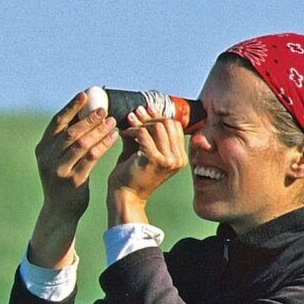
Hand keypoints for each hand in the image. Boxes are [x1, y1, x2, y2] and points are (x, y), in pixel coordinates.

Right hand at [34, 92, 118, 221]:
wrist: (59, 211)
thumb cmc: (62, 180)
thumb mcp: (56, 160)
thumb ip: (63, 141)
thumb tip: (81, 112)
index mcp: (42, 149)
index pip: (56, 123)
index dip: (70, 107)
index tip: (84, 95)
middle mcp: (47, 159)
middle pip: (71, 132)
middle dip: (88, 118)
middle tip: (104, 109)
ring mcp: (59, 170)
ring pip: (82, 144)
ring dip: (98, 130)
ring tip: (112, 121)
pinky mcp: (73, 181)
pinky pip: (91, 158)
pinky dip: (103, 145)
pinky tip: (113, 137)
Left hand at [107, 106, 187, 225]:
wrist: (125, 196)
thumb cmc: (132, 174)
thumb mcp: (144, 150)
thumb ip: (147, 130)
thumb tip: (144, 108)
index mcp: (180, 158)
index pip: (175, 126)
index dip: (159, 117)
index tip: (144, 113)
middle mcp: (178, 159)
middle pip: (168, 123)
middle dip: (149, 118)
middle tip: (133, 118)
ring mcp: (168, 160)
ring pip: (157, 126)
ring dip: (140, 124)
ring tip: (128, 128)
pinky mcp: (154, 159)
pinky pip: (143, 133)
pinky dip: (131, 130)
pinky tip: (124, 134)